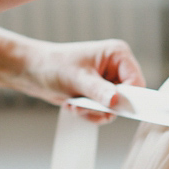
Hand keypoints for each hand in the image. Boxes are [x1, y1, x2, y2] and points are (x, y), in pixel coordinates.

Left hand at [9, 38, 144, 121]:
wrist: (32, 72)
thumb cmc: (53, 66)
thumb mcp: (77, 79)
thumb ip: (99, 91)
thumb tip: (117, 102)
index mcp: (118, 54)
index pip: (136, 81)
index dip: (128, 98)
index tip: (113, 108)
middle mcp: (117, 67)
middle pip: (127, 98)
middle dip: (104, 107)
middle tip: (83, 105)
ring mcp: (108, 81)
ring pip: (114, 109)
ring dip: (93, 112)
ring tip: (74, 104)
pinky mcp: (99, 94)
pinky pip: (103, 113)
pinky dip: (88, 113)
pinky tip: (73, 104)